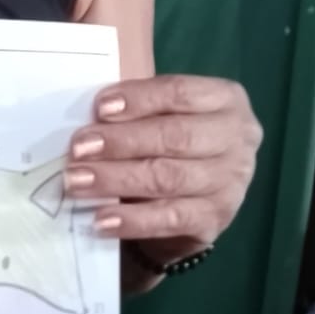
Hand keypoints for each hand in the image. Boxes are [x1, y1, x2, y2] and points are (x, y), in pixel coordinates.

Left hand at [65, 75, 261, 261]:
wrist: (195, 200)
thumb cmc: (172, 142)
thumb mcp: (163, 116)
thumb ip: (137, 111)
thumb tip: (92, 119)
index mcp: (225, 100)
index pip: (180, 93)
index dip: (139, 99)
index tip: (99, 108)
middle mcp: (237, 139)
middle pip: (174, 137)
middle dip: (121, 142)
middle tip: (78, 148)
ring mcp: (230, 182)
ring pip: (169, 178)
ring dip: (116, 179)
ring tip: (77, 181)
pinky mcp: (216, 219)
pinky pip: (170, 219)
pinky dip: (132, 220)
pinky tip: (101, 219)